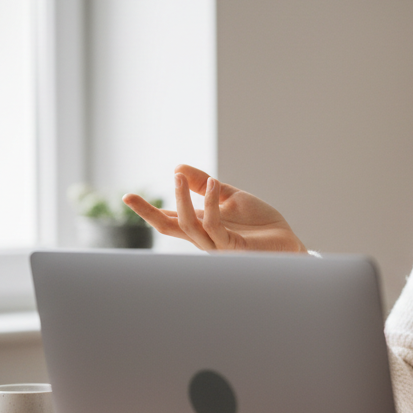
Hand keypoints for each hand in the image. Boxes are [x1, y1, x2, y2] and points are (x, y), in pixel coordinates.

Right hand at [123, 165, 305, 252]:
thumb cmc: (259, 224)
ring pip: (188, 225)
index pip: (169, 218)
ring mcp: (216, 244)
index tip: (126, 196)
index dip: (148, 209)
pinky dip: (210, 203)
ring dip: (181, 199)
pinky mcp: (232, 246)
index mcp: (201, 226)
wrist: (286, 241)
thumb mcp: (230, 196)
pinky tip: (214, 184)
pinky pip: (214, 225)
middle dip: (147, 214)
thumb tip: (178, 167)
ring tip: (179, 176)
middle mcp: (204, 238)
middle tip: (128, 197)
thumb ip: (206, 185)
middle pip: (169, 227)